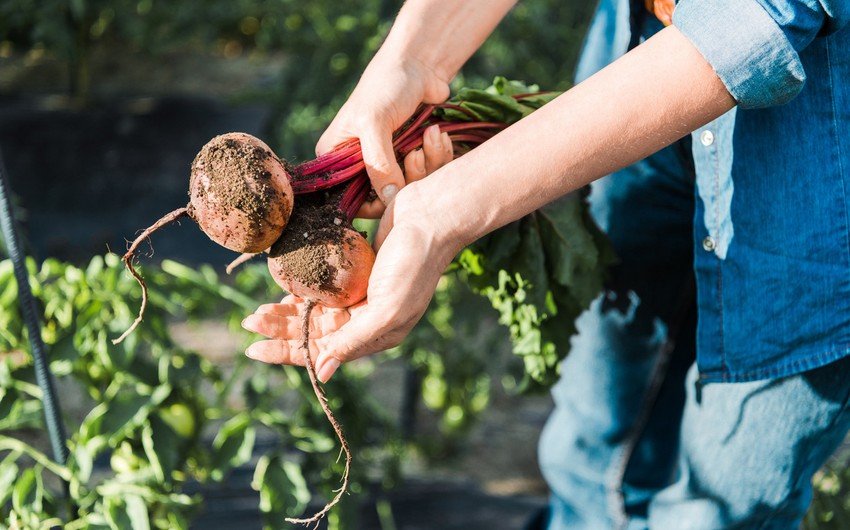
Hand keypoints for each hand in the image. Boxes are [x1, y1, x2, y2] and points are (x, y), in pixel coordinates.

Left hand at [243, 132, 455, 380]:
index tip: (254, 349)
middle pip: (314, 333)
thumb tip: (323, 373)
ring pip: (314, 312)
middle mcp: (367, 320)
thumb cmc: (415, 264)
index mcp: (377, 335)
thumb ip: (353, 340)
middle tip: (248, 321)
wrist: (432, 215)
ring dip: (286, 312)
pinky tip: (282, 293)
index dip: (288, 352)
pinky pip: (322, 289)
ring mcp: (362, 295)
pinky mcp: (357, 271)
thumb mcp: (387, 309)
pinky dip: (301, 292)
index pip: (323, 352)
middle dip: (280, 331)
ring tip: (256, 311)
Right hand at [317, 52, 449, 217]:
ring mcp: (387, 162)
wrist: (420, 65)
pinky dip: (437, 155)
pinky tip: (438, 134)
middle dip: (408, 179)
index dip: (375, 202)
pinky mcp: (411, 156)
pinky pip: (428, 173)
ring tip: (432, 135)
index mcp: (336, 158)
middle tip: (416, 155)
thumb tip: (389, 200)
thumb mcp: (375, 123)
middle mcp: (358, 164)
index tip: (397, 191)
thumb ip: (378, 164)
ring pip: (411, 187)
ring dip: (428, 163)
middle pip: (385, 198)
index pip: (350, 200)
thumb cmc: (387, 86)